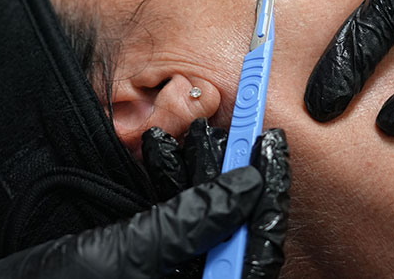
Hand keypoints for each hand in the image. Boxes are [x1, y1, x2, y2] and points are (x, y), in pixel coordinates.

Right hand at [0, 120, 289, 278]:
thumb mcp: (124, 256)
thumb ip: (187, 223)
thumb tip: (246, 188)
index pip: (253, 250)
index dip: (268, 196)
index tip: (269, 146)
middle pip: (233, 231)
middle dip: (233, 176)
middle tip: (240, 129)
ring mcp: (167, 271)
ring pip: (202, 219)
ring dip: (199, 172)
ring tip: (195, 131)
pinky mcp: (143, 257)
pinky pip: (170, 218)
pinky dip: (168, 182)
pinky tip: (158, 149)